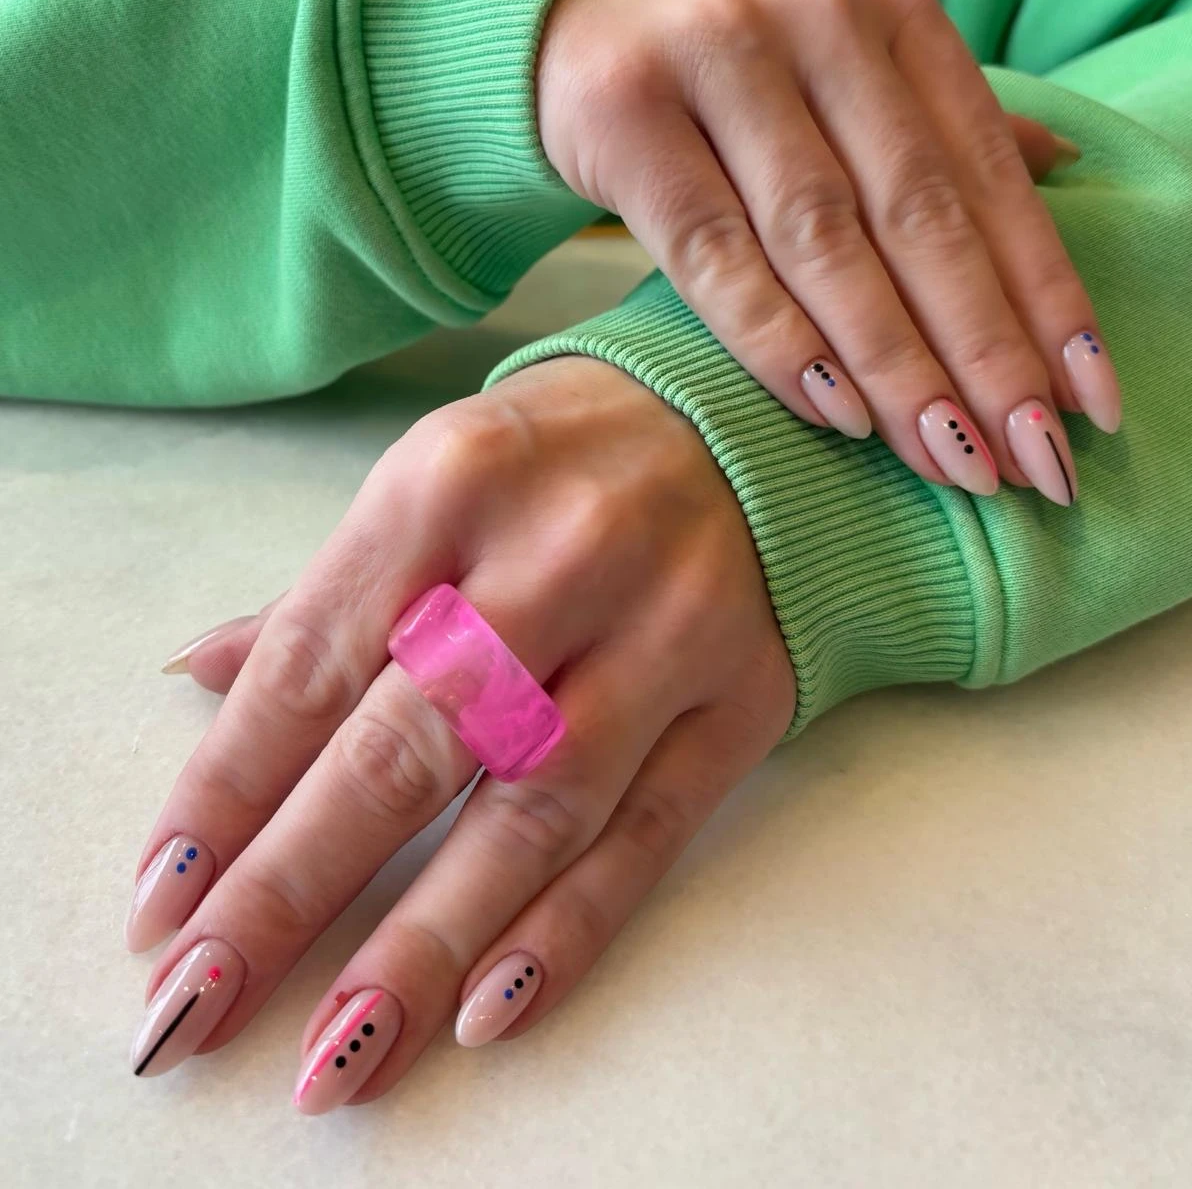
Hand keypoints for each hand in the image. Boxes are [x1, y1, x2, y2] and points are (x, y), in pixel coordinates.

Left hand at [126, 359, 795, 1110]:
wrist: (746, 418)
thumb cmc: (558, 456)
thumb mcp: (432, 480)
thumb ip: (327, 592)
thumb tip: (201, 677)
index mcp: (450, 479)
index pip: (312, 660)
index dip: (229, 792)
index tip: (165, 907)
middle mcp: (559, 550)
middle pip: (405, 746)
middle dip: (292, 888)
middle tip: (201, 1007)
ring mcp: (664, 626)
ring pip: (529, 810)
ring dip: (424, 943)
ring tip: (339, 1054)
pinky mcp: (742, 693)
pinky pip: (647, 833)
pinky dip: (567, 930)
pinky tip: (488, 1011)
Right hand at [537, 0, 1119, 502]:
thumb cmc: (720, 48)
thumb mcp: (842, 57)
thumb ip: (937, 114)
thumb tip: (1063, 169)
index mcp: (890, 9)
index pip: (989, 173)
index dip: (1047, 296)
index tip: (1089, 401)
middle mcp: (815, 20)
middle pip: (919, 214)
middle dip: (986, 350)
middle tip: (1032, 459)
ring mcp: (715, 58)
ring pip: (824, 240)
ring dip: (895, 362)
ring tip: (947, 456)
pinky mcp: (626, 113)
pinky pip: (713, 251)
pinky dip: (777, 338)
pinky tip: (835, 411)